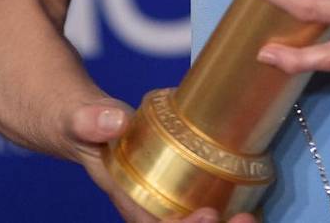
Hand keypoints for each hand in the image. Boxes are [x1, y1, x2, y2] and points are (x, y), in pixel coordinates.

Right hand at [66, 98, 255, 222]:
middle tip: (243, 218)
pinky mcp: (176, 183)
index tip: (208, 212)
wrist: (80, 122)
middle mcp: (147, 205)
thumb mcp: (78, 118)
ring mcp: (163, 196)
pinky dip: (226, 212)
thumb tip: (115, 122)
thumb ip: (90, 119)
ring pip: (195, 222)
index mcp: (126, 197)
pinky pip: (202, 206)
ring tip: (251, 216)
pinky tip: (251, 206)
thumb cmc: (78, 124)